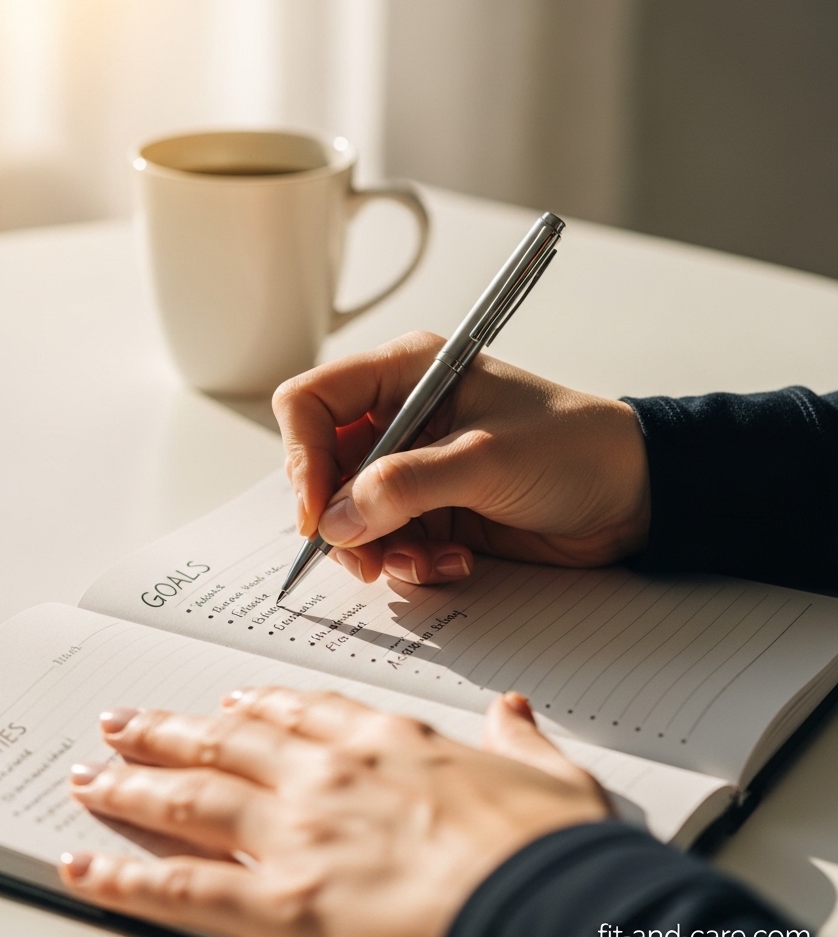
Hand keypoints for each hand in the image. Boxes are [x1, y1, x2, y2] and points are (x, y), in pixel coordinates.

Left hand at [59, 688, 609, 936]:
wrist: (549, 914)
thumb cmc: (552, 856)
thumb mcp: (551, 781)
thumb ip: (519, 740)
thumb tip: (513, 710)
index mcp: (390, 743)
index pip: (306, 711)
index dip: (259, 705)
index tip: (230, 701)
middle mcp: (330, 775)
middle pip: (229, 743)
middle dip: (171, 732)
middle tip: (127, 722)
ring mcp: (298, 835)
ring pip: (193, 798)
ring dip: (134, 785)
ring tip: (92, 773)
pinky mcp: (280, 906)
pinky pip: (183, 887)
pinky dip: (126, 876)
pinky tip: (88, 866)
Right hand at [272, 332, 650, 583]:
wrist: (632, 495)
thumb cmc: (574, 448)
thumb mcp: (487, 459)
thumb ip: (406, 486)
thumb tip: (336, 522)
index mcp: (407, 373)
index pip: (312, 403)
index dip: (303, 458)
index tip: (319, 516)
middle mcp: (401, 416)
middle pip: (322, 468)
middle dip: (340, 519)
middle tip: (366, 558)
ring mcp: (413, 466)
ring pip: (350, 514)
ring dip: (379, 550)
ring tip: (428, 562)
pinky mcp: (430, 508)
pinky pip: (387, 541)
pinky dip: (410, 562)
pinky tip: (454, 563)